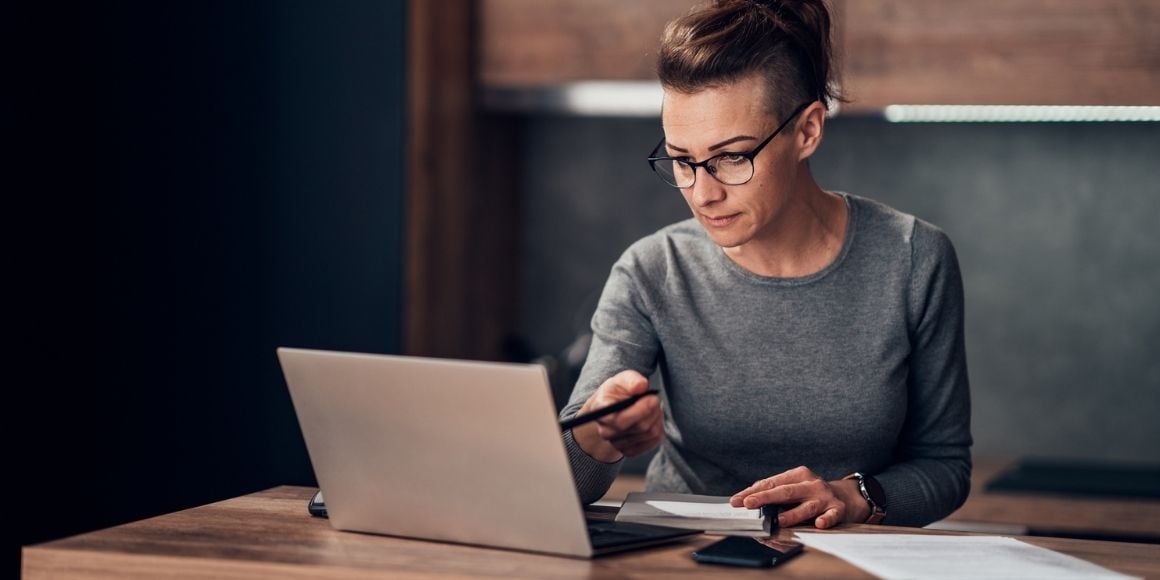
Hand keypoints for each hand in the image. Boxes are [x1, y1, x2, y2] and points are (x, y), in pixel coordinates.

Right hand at [571, 370, 663, 461]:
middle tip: (654, 398)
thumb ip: (631, 380)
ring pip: (650, 433)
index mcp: (601, 412)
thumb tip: (642, 386)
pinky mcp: (630, 451)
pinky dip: (659, 426)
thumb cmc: (616, 392)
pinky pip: (655, 440)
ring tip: (651, 406)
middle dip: (653, 410)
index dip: (641, 409)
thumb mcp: (621, 380)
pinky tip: (652, 418)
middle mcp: (607, 432)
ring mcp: (618, 444)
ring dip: (657, 417)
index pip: (621, 420)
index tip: (651, 396)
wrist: (611, 409)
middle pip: (640, 427)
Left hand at [729, 466, 869, 528]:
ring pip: (807, 505)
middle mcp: (811, 483)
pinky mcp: (838, 509)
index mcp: (797, 475)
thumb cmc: (812, 494)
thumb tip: (747, 500)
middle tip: (749, 504)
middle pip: (786, 491)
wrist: (846, 497)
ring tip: (780, 520)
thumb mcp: (794, 487)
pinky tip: (819, 524)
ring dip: (793, 513)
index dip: (753, 492)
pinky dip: (826, 519)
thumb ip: (774, 492)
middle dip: (766, 497)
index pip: (771, 483)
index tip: (737, 500)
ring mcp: (825, 496)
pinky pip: (832, 515)